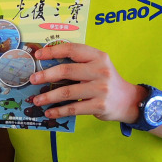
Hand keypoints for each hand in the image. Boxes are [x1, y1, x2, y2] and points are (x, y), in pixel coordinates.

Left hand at [28, 42, 143, 122]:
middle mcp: (100, 70)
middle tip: (33, 79)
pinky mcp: (100, 105)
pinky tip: (49, 112)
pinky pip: (74, 108)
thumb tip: (48, 66)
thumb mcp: (98, 66)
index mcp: (98, 56)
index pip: (72, 49)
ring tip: (37, 100)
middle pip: (67, 70)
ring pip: (67, 91)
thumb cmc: (106, 81)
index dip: (53, 51)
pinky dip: (59, 111)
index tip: (38, 55)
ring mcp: (101, 89)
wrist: (128, 100)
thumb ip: (79, 63)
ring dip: (48, 96)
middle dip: (46, 75)